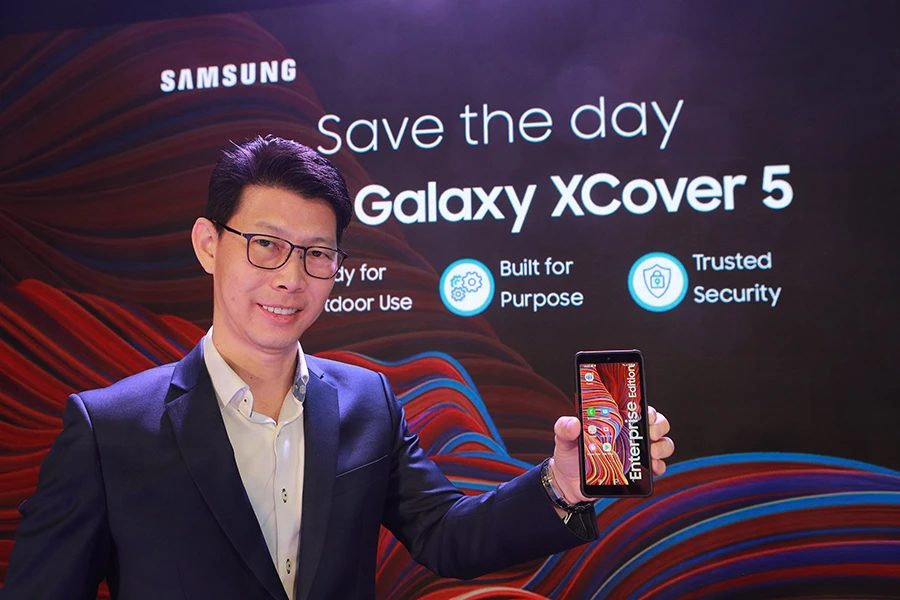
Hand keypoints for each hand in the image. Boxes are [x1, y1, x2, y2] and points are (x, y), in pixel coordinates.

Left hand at [549, 406, 673, 503]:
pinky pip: (659, 467)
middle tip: (650, 433)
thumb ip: (564, 428)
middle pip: (658, 424)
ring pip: (664, 444)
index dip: (649, 409)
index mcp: (617, 421)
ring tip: (651, 453)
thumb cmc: (570, 456)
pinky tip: (651, 467)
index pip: (639, 409)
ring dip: (662, 447)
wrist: (569, 484)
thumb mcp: (564, 439)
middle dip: (659, 426)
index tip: (646, 414)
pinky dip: (659, 467)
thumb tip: (573, 423)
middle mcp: (631, 435)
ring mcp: (637, 453)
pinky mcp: (639, 472)